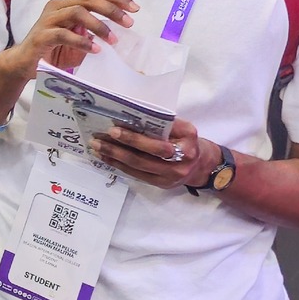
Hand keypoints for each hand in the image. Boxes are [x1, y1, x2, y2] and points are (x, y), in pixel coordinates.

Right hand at [10, 0, 137, 73]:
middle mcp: (57, 8)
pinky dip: (82, 42)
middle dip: (112, 9)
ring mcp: (47, 20)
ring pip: (77, 12)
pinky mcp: (41, 36)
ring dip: (99, 26)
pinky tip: (94, 50)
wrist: (24, 65)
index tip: (135, 9)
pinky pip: (64, 34)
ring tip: (112, 40)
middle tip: (129, 23)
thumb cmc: (53, 52)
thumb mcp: (80, 40)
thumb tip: (118, 32)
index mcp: (67, 5)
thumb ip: (94, 33)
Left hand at [92, 117, 215, 189]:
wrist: (202, 165)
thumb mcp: (184, 129)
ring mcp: (170, 176)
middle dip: (119, 148)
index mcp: (186, 144)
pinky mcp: (161, 184)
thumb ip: (164, 123)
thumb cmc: (187, 141)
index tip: (114, 129)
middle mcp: (180, 162)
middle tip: (98, 139)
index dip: (134, 139)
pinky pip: (136, 175)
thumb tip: (132, 115)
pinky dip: (119, 165)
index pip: (157, 144)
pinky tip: (106, 157)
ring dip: (114, 157)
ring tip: (96, 147)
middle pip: (144, 158)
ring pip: (137, 167)